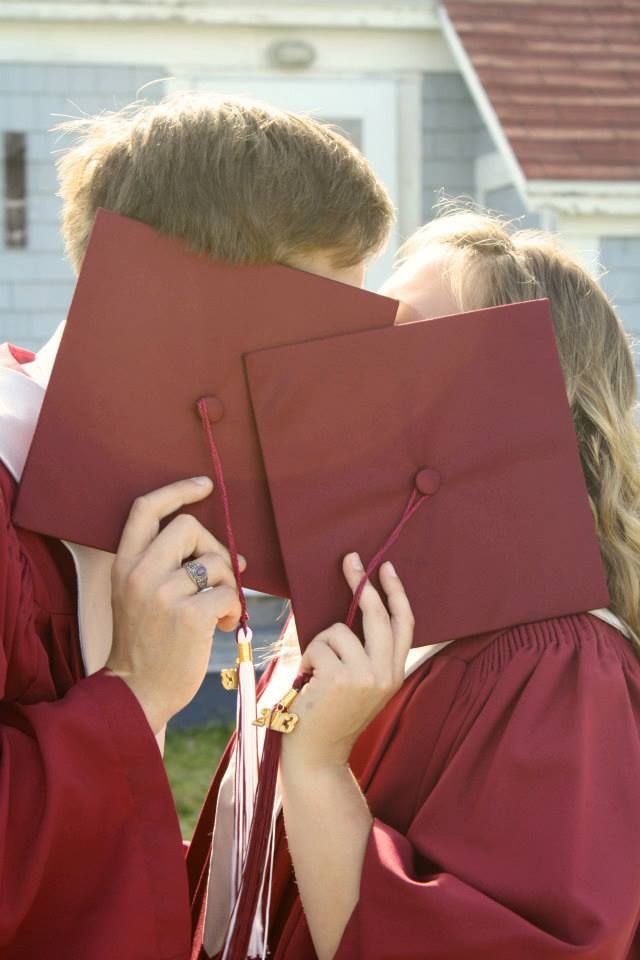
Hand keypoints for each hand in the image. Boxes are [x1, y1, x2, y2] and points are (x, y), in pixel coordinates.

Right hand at [107, 477, 245, 732]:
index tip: (203, 486)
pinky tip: (222, 626)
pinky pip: (229, 592)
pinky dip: (232, 608)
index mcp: (124, 564)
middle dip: (213, 548)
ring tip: (218, 611)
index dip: (177, 490)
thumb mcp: (139, 596)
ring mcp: (163, 594)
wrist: (136, 692)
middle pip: (190, 527)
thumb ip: (169, 567)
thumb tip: (229, 554)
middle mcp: (140, 573)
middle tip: (217, 578)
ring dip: (228, 584)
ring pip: (216, 562)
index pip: (146, 508)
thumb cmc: (146, 644)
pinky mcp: (189, 616)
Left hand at [281, 554, 413, 772]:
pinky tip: (307, 682)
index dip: (397, 594)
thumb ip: (360, 652)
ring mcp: (366, 676)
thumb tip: (347, 607)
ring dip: (319, 644)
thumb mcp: (355, 683)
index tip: (387, 568)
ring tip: (313, 672)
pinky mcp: (342, 678)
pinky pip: (319, 644)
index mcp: (394, 674)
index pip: (404, 624)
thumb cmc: (326, 715)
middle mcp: (386, 674)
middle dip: (362, 583)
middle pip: (378, 615)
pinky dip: (307, 657)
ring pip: (339, 630)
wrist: (315, 756)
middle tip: (350, 559)